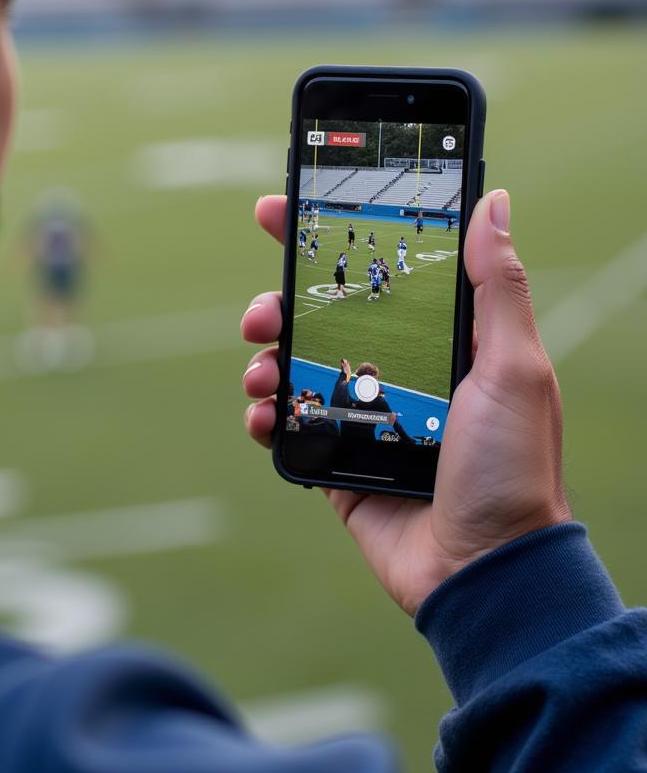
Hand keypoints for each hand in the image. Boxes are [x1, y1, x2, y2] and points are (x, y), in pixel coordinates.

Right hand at [241, 192, 570, 616]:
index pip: (374, 275)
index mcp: (435, 342)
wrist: (481, 570)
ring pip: (292, 369)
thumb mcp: (514, 367)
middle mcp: (393, 371)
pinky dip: (264, 416)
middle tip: (258, 315)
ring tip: (260, 376)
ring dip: (263, 362)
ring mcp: (358, 416)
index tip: (280, 213)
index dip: (325, 242)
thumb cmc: (511, 468)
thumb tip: (493, 202)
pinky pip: (286, 427)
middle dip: (278, 306)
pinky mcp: (334, 461)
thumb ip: (497, 287)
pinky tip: (263, 417)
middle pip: (318, 319)